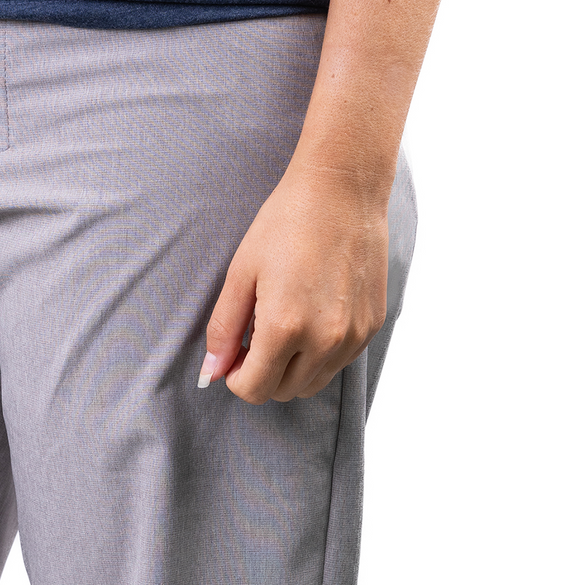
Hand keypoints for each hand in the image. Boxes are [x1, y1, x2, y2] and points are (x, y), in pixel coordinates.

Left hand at [201, 162, 392, 402]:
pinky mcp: (372, 326)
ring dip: (292, 367)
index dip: (236, 378)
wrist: (342, 191)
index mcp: (285, 328)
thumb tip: (212, 370)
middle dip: (262, 373)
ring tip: (285, 323)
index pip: (255, 390)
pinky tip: (312, 313)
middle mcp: (324, 340)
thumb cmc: (286, 224)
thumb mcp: (241, 273)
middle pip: (283, 392)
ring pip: (313, 383)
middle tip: (256, 335)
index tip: (234, 355)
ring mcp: (353, 336)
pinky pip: (339, 361)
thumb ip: (224, 328)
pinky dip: (320, 352)